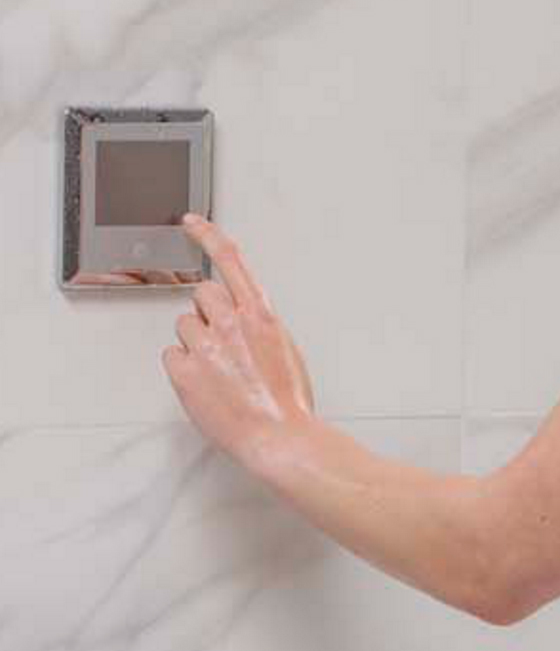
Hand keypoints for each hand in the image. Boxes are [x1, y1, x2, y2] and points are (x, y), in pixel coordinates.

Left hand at [162, 214, 316, 466]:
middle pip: (201, 294)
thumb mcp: (286, 347)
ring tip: (218, 369)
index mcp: (261, 314)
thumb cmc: (288, 400)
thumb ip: (260, 324)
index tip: (191, 222)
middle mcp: (232, 323)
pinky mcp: (184, 371)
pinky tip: (205, 384)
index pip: (230, 261)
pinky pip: (172, 355)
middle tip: (222, 340)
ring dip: (196, 342)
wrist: (279, 436)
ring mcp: (206, 346)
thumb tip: (245, 316)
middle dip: (208, 312)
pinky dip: (184, 368)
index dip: (208, 235)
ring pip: (184, 325)